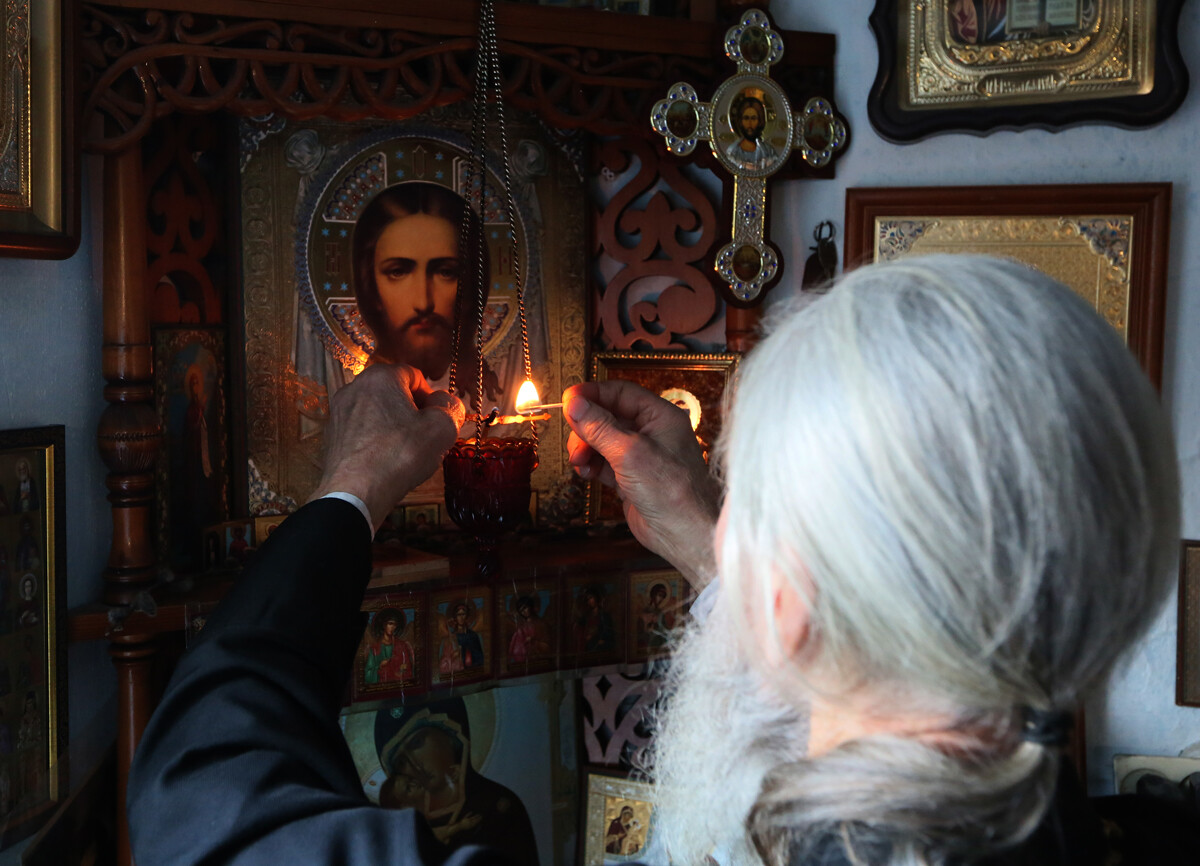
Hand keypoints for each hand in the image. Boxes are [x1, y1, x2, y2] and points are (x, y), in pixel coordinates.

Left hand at [308, 364, 463, 530]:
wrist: (355, 492)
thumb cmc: (400, 455)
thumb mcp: (441, 429)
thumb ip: (450, 407)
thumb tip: (446, 402)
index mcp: (381, 377)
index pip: (414, 374)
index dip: (431, 396)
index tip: (437, 418)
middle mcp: (354, 387)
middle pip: (393, 392)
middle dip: (411, 410)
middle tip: (424, 434)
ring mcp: (339, 411)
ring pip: (376, 411)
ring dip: (393, 424)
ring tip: (405, 450)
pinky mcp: (331, 435)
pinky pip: (361, 429)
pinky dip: (375, 438)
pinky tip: (385, 460)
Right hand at [564, 381, 718, 586]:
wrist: (685, 535)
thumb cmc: (672, 491)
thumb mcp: (630, 452)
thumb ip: (600, 426)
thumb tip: (574, 404)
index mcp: (660, 417)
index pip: (621, 392)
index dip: (593, 394)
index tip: (568, 400)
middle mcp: (651, 433)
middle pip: (608, 415)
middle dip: (586, 427)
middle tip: (575, 442)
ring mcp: (641, 456)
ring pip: (602, 440)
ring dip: (585, 447)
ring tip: (580, 462)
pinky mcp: (631, 477)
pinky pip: (603, 462)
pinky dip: (591, 464)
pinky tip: (585, 473)